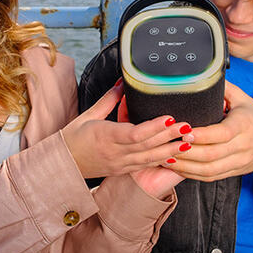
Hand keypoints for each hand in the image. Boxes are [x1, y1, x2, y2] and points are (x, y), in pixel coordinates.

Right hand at [62, 81, 191, 179]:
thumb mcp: (88, 116)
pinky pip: (145, 165)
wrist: (63, 166)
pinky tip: (175, 156)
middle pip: (146, 145)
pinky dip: (161, 160)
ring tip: (188, 142)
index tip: (169, 118)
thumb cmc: (72, 139)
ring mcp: (120, 164)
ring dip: (170, 150)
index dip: (154, 127)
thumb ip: (108, 100)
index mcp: (105, 136)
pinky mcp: (122, 170)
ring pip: (149, 158)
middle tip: (188, 127)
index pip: (134, 133)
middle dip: (169, 136)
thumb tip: (122, 83)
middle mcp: (115, 152)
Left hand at [169, 81, 252, 183]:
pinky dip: (192, 174)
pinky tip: (178, 167)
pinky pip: (211, 177)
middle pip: (212, 155)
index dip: (201, 135)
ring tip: (166, 158)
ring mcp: (238, 161)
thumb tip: (202, 72)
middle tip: (166, 145)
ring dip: (185, 166)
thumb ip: (223, 88)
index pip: (221, 133)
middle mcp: (242, 146)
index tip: (183, 132)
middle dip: (186, 152)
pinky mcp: (234, 172)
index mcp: (243, 125)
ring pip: (209, 170)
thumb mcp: (243, 98)